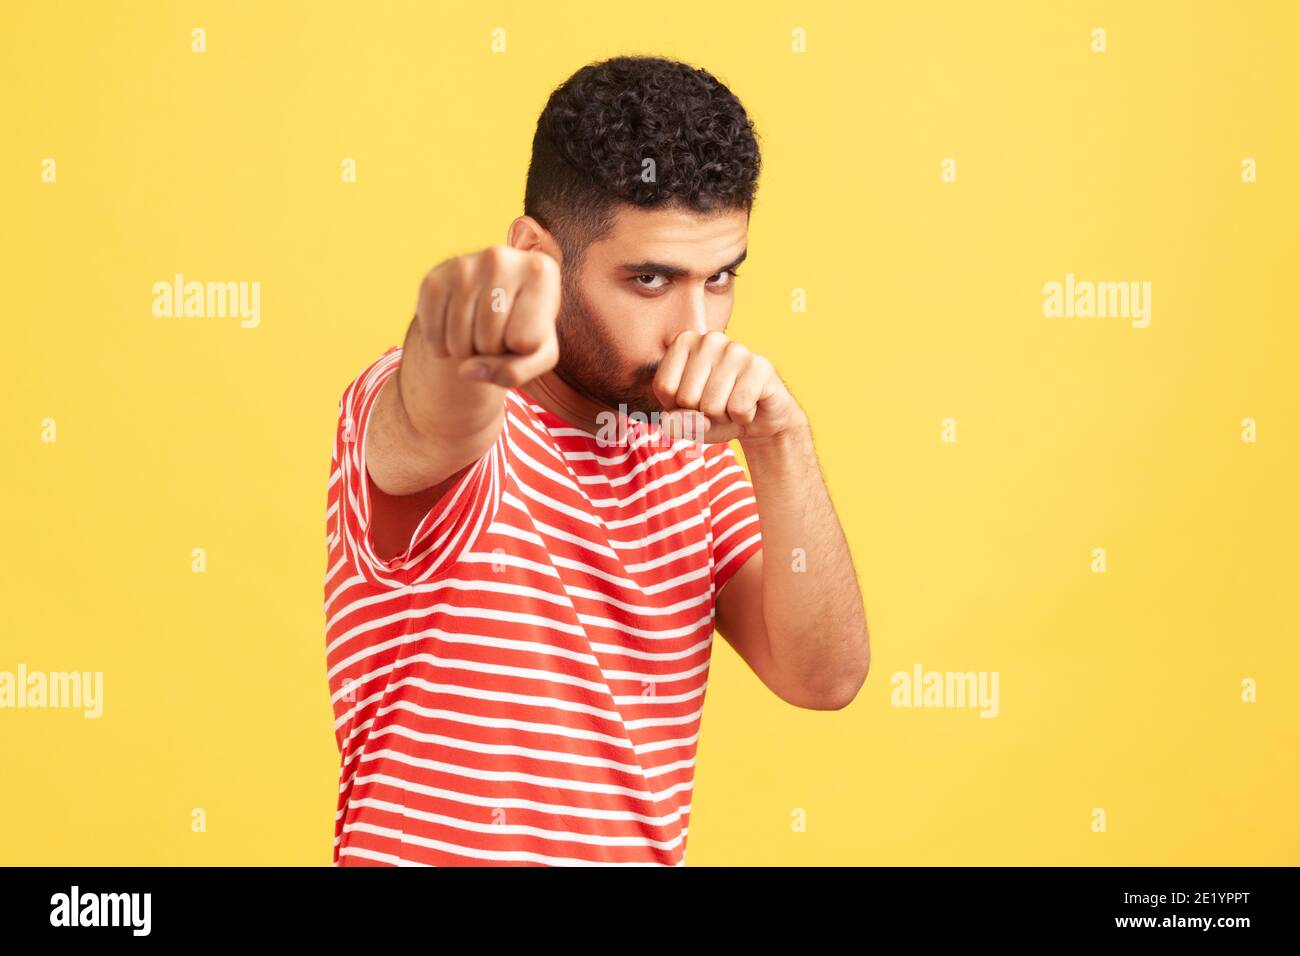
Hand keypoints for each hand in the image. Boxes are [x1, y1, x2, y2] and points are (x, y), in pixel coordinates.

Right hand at [416, 244, 560, 387]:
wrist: (491, 298)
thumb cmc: (524, 328)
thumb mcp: (538, 354)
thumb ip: (517, 372)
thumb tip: (466, 370)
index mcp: (541, 270)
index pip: (526, 342)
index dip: (524, 349)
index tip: (526, 328)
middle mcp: (501, 258)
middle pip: (490, 342)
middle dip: (493, 351)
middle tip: (498, 330)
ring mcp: (463, 265)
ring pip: (460, 343)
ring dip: (467, 352)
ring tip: (478, 329)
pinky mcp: (433, 279)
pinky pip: (434, 338)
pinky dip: (442, 348)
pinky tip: (455, 329)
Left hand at [652, 330, 799, 443]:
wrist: (761, 419)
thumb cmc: (718, 414)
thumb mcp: (689, 423)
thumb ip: (675, 423)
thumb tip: (675, 421)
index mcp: (684, 342)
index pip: (664, 387)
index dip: (678, 407)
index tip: (696, 400)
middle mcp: (709, 339)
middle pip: (687, 397)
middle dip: (703, 414)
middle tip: (720, 404)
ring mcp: (736, 350)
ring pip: (712, 405)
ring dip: (723, 417)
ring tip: (734, 405)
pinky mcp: (760, 366)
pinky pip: (738, 408)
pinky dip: (743, 418)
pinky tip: (750, 406)